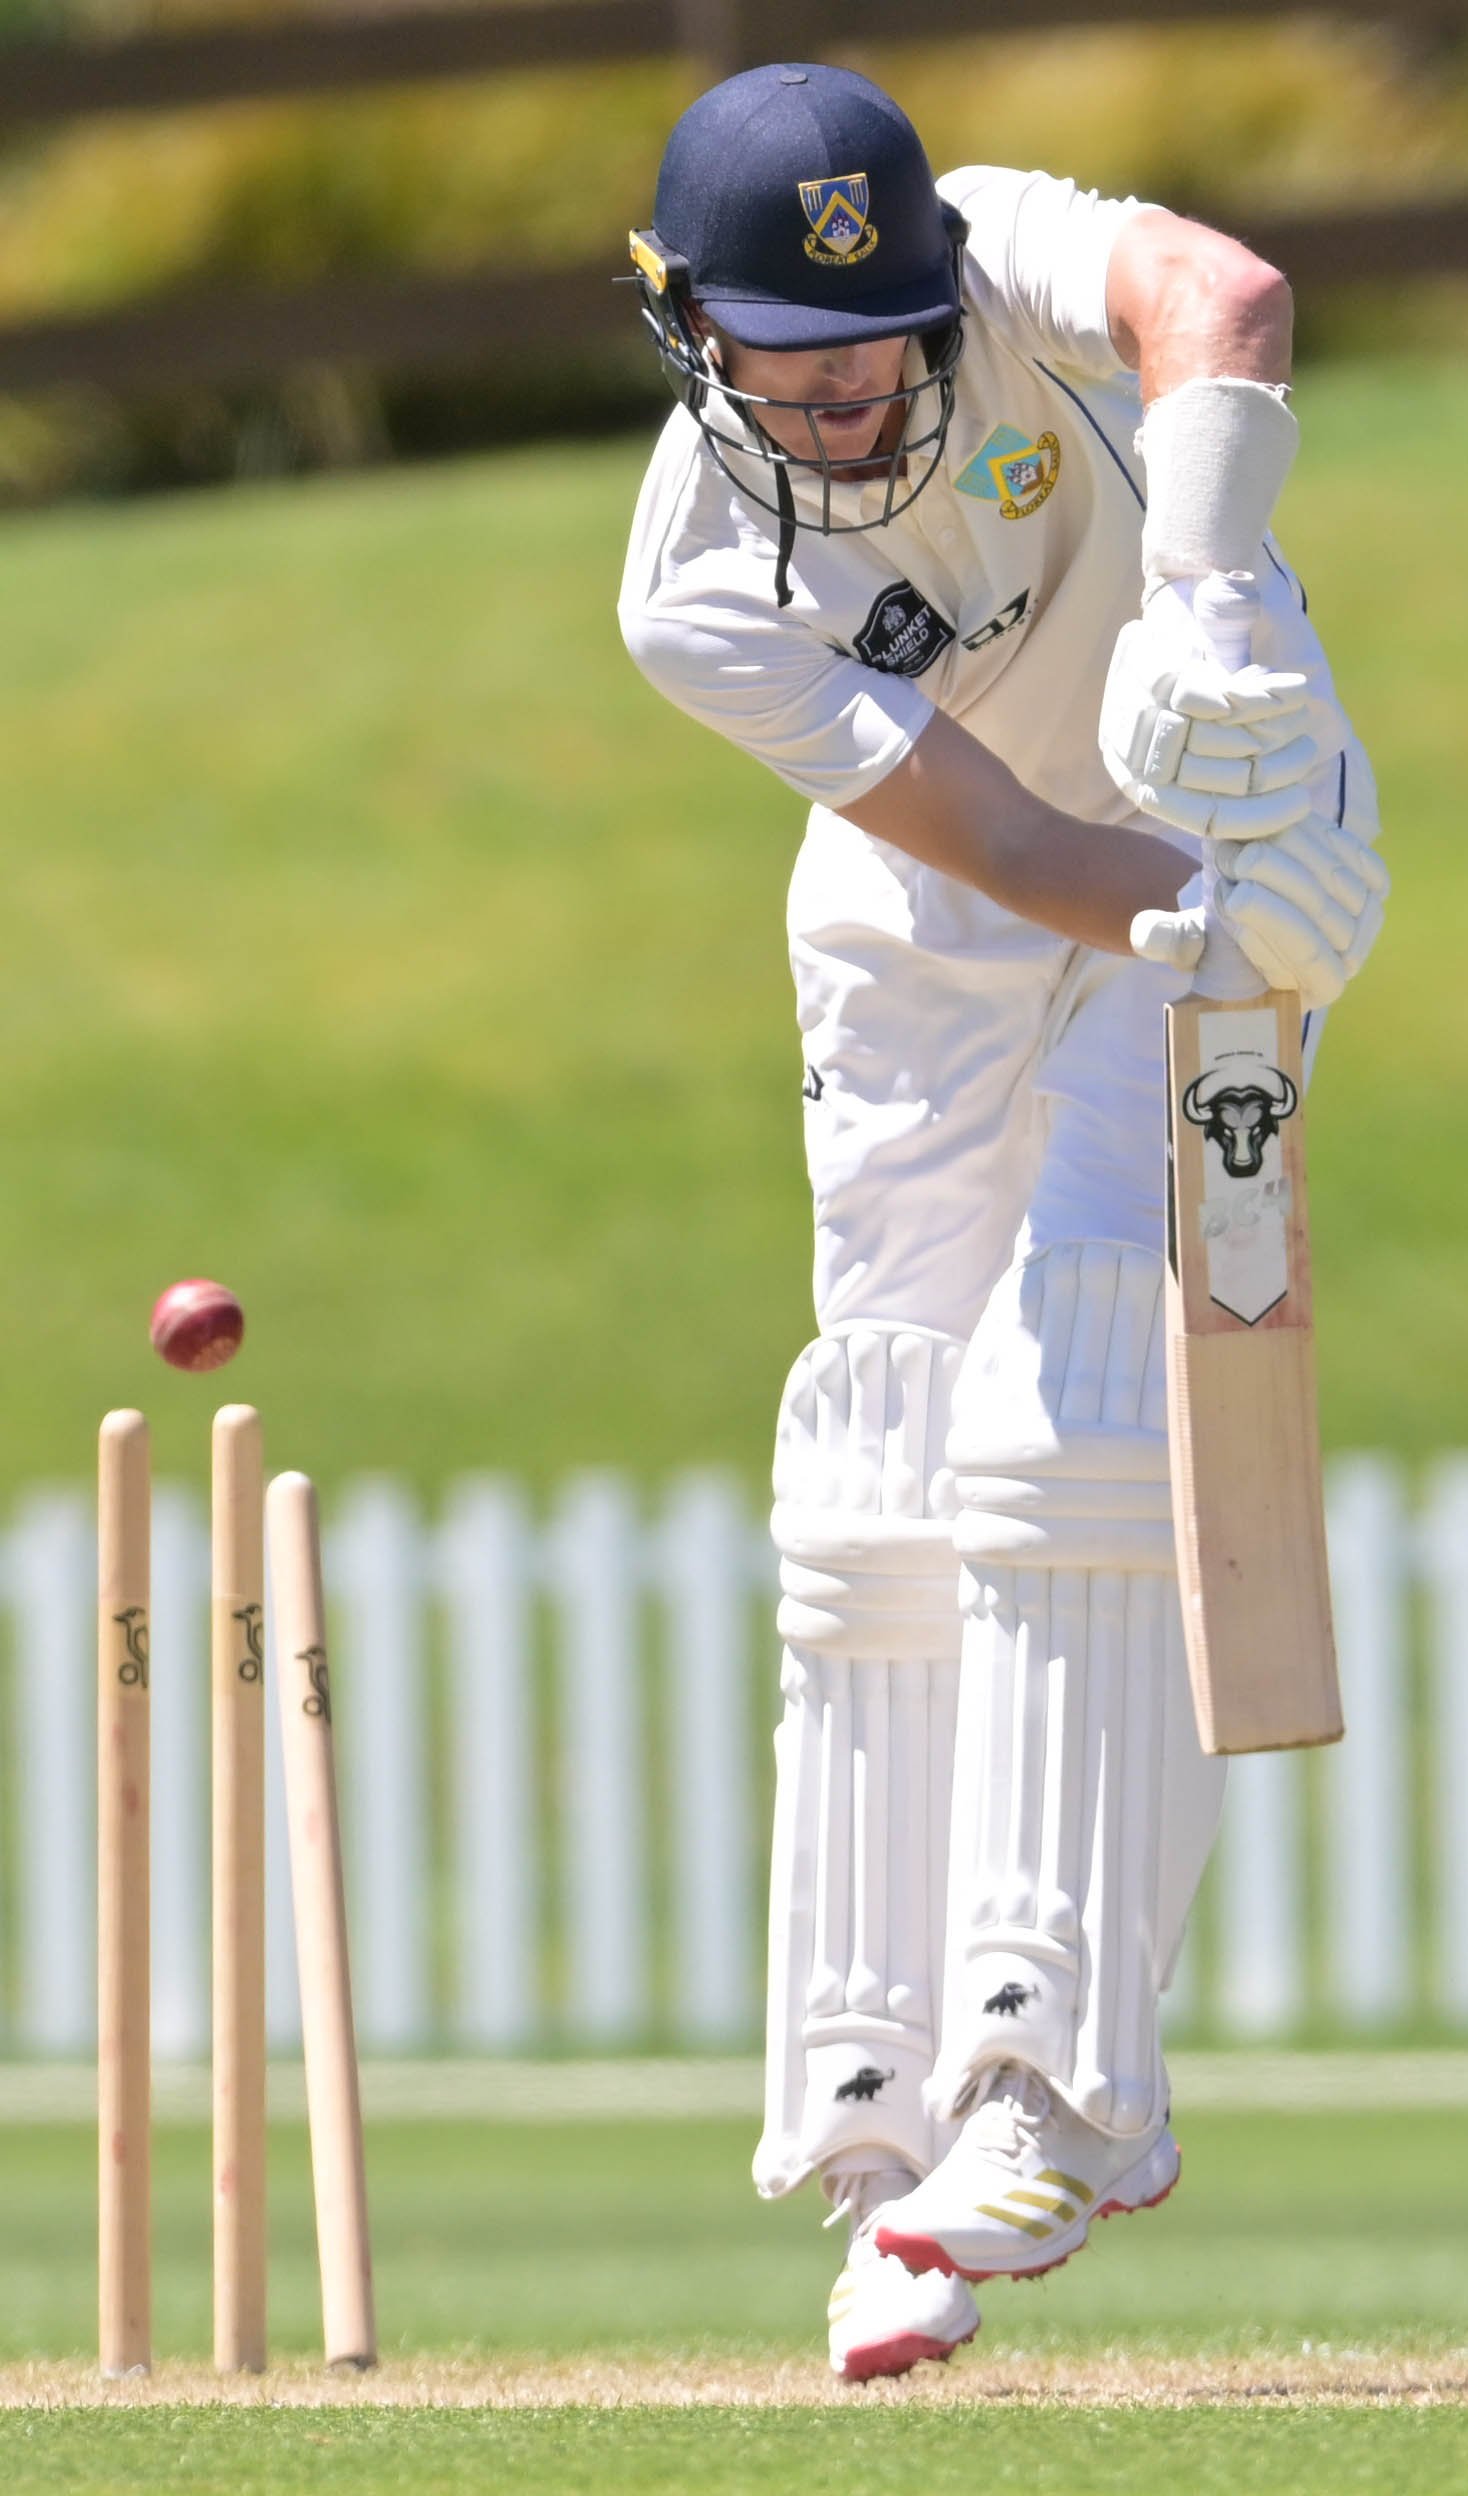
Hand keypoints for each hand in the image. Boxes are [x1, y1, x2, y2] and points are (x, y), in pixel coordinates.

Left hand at [1100, 580, 1319, 838]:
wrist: (1173, 613)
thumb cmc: (1195, 688)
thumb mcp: (1208, 741)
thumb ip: (1235, 776)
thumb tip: (1278, 829)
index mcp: (1142, 786)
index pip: (1205, 818)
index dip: (1256, 818)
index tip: (1300, 809)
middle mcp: (1133, 758)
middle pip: (1217, 781)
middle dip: (1273, 771)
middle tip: (1307, 754)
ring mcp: (1139, 718)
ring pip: (1220, 742)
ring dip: (1273, 733)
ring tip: (1302, 722)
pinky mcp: (1155, 676)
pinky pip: (1218, 700)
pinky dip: (1262, 699)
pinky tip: (1294, 692)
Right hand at [1132, 805, 1387, 1008]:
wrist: (1245, 904)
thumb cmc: (1211, 938)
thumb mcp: (1180, 942)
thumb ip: (1165, 942)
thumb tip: (1152, 937)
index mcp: (1314, 989)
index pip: (1309, 961)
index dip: (1272, 928)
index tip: (1231, 896)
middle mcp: (1351, 958)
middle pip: (1326, 917)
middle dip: (1278, 884)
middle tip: (1234, 858)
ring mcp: (1368, 919)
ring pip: (1338, 881)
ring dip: (1291, 853)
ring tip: (1246, 837)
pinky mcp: (1374, 881)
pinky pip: (1353, 855)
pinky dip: (1317, 836)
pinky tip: (1277, 825)